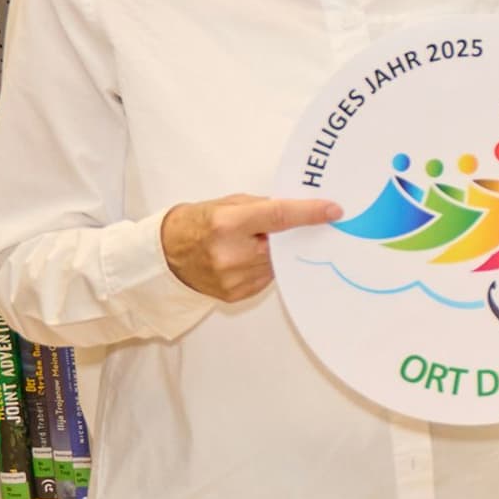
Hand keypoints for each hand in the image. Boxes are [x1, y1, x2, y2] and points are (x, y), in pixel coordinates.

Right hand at [160, 194, 343, 301]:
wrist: (165, 254)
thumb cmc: (196, 223)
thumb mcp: (228, 204)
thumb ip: (263, 208)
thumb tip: (299, 211)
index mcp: (228, 224)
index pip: (279, 217)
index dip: (309, 213)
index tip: (333, 211)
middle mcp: (231, 253)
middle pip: (281, 244)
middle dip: (289, 237)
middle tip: (294, 228)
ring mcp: (233, 278)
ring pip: (276, 264)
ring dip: (275, 254)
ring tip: (256, 244)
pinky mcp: (236, 294)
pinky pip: (266, 278)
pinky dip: (264, 267)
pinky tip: (249, 259)